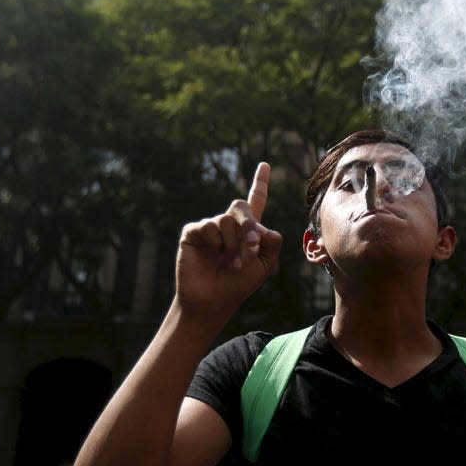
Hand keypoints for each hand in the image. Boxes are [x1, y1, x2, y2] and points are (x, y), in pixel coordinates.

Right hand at [174, 162, 282, 322]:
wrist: (213, 301)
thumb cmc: (238, 285)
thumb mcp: (265, 264)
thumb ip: (272, 242)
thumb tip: (262, 226)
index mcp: (246, 230)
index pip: (255, 201)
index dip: (260, 183)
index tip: (265, 164)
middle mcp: (227, 225)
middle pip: (241, 206)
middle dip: (249, 226)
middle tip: (252, 247)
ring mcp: (209, 227)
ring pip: (227, 219)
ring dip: (234, 243)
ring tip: (231, 263)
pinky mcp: (193, 232)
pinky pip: (209, 226)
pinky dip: (217, 243)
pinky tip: (213, 256)